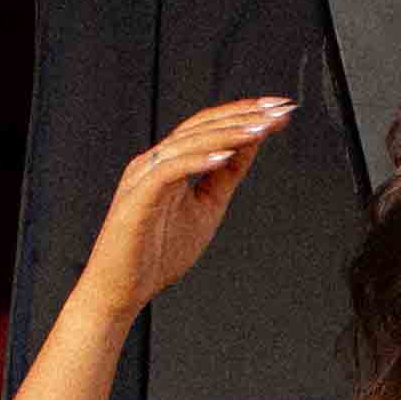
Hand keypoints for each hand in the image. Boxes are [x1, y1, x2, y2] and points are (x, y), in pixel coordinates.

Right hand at [77, 100, 292, 318]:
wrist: (121, 291)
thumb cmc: (156, 255)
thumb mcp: (206, 207)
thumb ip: (225, 176)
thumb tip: (251, 144)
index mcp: (169, 163)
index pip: (208, 126)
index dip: (243, 114)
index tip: (279, 109)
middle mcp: (154, 163)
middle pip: (201, 126)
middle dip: (242, 115)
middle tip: (278, 109)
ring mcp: (143, 178)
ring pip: (187, 143)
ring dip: (226, 134)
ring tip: (259, 129)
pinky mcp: (137, 199)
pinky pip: (169, 171)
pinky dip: (197, 161)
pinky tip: (226, 155)